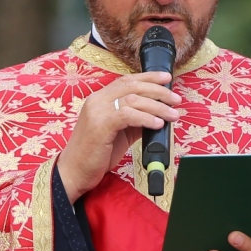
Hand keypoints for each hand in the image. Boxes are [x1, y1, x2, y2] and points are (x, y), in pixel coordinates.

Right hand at [58, 72, 182, 202]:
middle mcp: (97, 101)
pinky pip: (128, 115)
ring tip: (173, 115)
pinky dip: (146, 118)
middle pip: (132, 86)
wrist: (74, 172)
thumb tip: (158, 114)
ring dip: (157, 106)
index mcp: (100, 99)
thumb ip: (135, 121)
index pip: (127, 81)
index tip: (167, 79)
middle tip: (175, 99)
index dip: (149, 77)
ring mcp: (97, 111)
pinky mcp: (100, 125)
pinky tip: (158, 123)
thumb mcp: (119, 133)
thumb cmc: (95, 154)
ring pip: (133, 99)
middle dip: (158, 90)